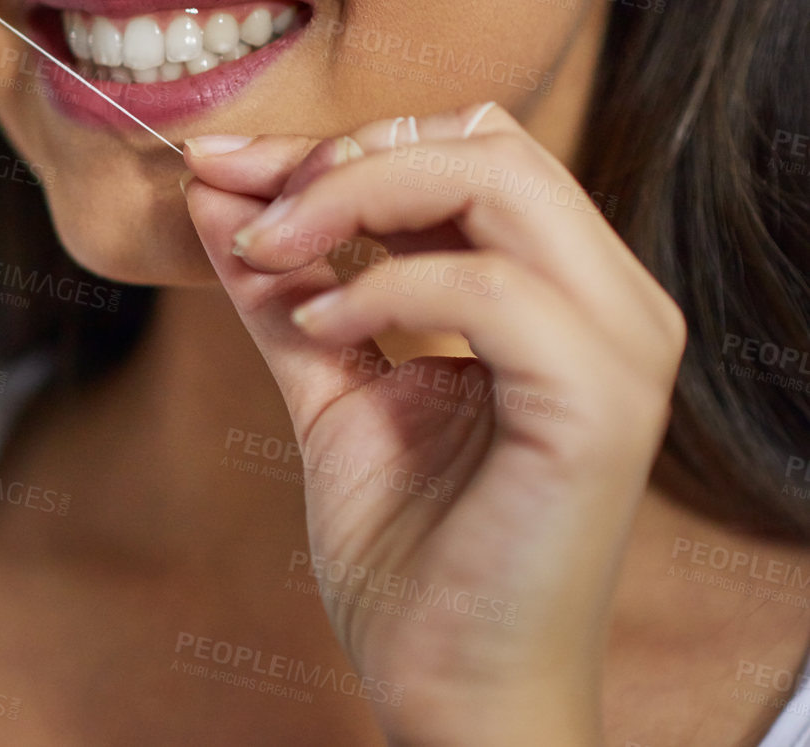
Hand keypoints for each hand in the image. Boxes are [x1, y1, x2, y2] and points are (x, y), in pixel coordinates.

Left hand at [180, 103, 685, 746]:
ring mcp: (618, 350)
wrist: (452, 688)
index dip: (336, 144)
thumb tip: (213, 190)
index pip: (461, 151)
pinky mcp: (599, 406)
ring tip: (269, 256)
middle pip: (483, 143)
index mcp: (562, 291)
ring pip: (497, 181)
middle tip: (244, 207)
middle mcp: (610, 304)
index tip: (219, 165)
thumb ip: (283, 287)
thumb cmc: (409, 551)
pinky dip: (385, 288)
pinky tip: (322, 330)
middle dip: (341, 157)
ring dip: (352, 201)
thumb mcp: (329, 383)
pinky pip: (489, 288)